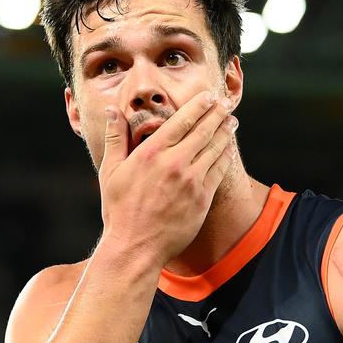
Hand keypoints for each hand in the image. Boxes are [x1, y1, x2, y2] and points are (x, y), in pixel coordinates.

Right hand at [98, 91, 237, 266]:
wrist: (136, 246)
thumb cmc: (119, 209)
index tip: (208, 96)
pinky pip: (219, 170)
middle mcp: (174, 163)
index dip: (199, 105)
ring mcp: (191, 181)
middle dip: (217, 113)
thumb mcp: (110, 170)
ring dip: (226, 131)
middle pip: (203, 130)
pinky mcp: (202, 198)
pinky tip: (229, 148)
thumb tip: (111, 110)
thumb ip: (115, 137)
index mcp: (152, 153)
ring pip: (215, 148)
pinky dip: (226, 156)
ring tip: (232, 121)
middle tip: (226, 102)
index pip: (182, 120)